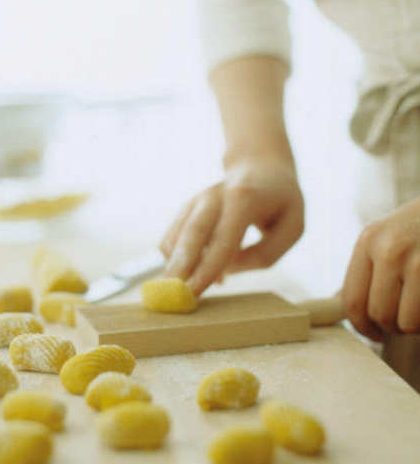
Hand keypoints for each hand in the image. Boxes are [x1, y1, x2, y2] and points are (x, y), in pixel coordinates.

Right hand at [160, 157, 304, 295]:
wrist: (261, 167)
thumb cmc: (281, 202)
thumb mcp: (293, 226)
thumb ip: (266, 253)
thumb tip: (227, 270)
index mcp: (245, 198)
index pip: (223, 238)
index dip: (207, 267)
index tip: (193, 291)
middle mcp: (215, 196)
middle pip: (192, 233)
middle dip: (179, 266)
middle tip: (169, 297)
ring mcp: (197, 201)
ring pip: (176, 236)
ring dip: (174, 266)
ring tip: (178, 293)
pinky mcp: (187, 209)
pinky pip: (173, 238)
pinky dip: (177, 260)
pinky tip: (194, 274)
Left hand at [342, 196, 419, 341]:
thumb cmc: (418, 227)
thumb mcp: (385, 237)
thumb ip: (364, 270)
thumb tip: (336, 304)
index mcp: (368, 241)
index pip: (352, 300)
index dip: (361, 326)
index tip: (374, 334)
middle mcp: (390, 249)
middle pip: (379, 314)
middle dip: (391, 327)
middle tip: (402, 322)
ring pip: (407, 322)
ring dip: (413, 326)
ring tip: (418, 310)